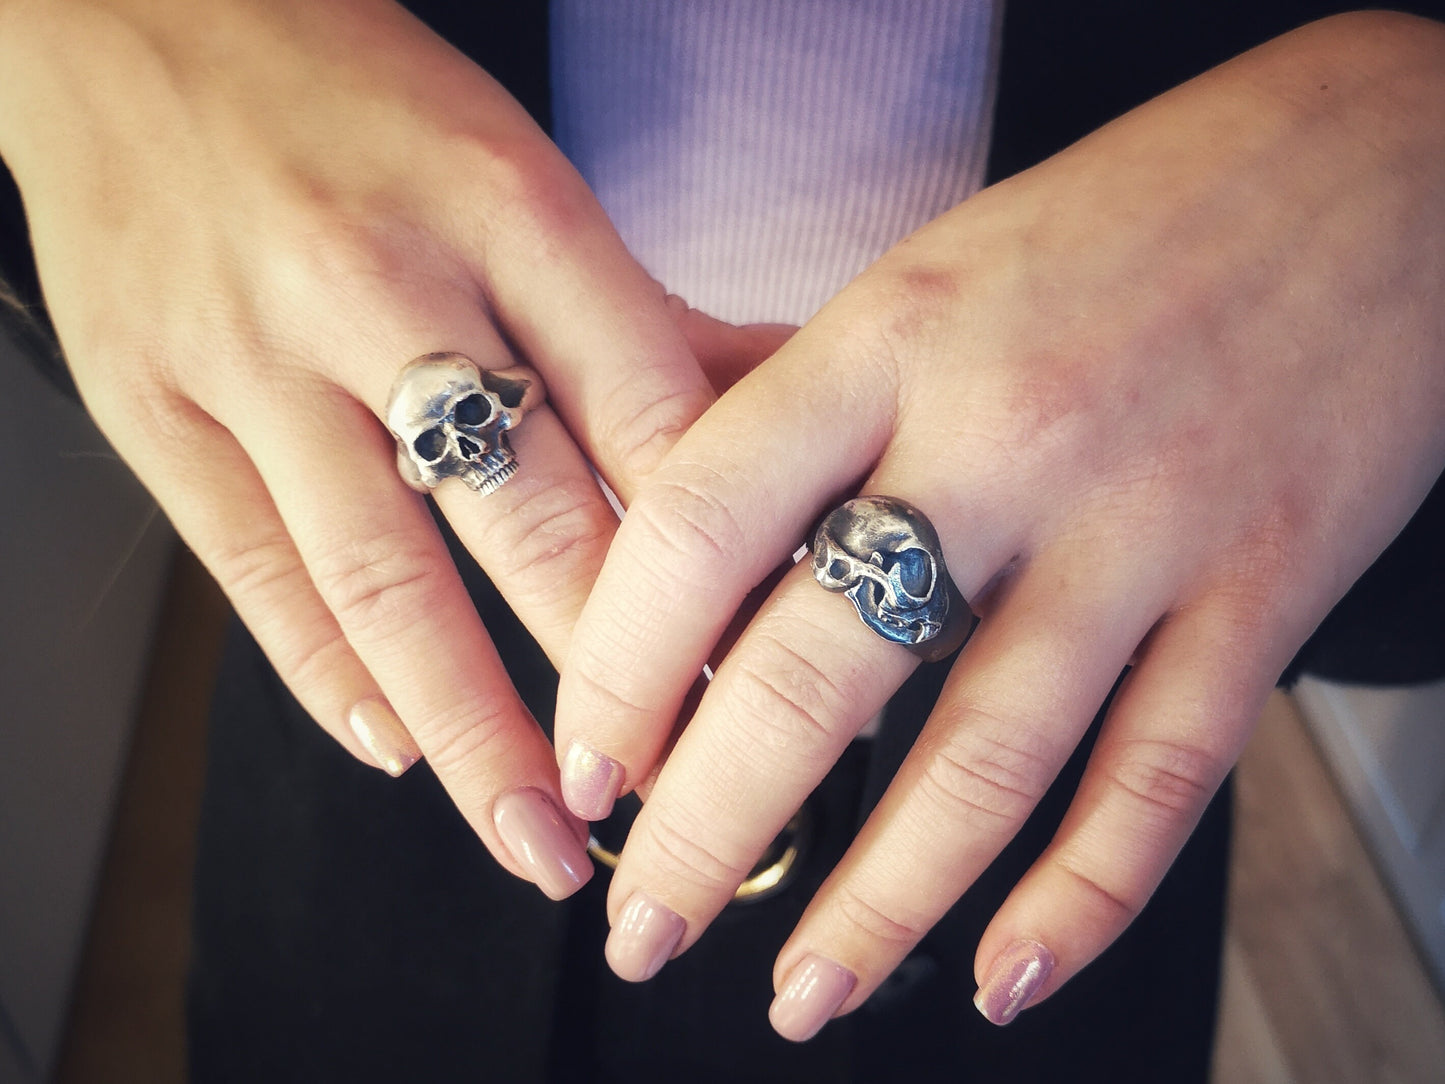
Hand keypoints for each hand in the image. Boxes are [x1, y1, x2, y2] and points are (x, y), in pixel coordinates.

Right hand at [0, 0, 754, 898]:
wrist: (130, 21)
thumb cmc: (357, 101)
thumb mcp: (524, 170)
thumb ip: (645, 315)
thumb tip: (781, 412)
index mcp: (506, 212)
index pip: (649, 423)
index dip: (719, 567)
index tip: (756, 667)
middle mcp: (379, 288)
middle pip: (532, 521)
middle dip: (615, 679)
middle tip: (673, 786)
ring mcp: (253, 359)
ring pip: (388, 581)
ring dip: (477, 730)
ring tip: (540, 832)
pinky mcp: (154, 411)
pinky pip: (254, 575)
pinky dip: (330, 677)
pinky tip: (396, 748)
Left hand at [553, 11, 1444, 1033]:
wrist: (1374, 174)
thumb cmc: (1120, 226)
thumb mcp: (929, 272)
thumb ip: (789, 393)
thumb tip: (642, 501)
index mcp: (896, 335)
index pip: (703, 522)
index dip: (615, 666)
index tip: (579, 766)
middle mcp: (1010, 436)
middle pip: (816, 671)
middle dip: (705, 832)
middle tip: (640, 928)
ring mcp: (1145, 526)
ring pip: (982, 759)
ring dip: (873, 907)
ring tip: (798, 994)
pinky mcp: (1263, 594)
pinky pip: (1160, 778)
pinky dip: (1079, 900)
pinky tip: (1001, 975)